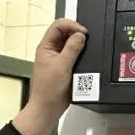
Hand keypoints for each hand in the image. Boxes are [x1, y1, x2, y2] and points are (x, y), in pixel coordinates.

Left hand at [12, 18, 87, 134]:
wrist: (48, 109)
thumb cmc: (49, 89)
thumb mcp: (62, 66)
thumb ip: (72, 49)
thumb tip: (81, 35)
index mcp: (45, 47)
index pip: (58, 26)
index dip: (72, 25)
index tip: (84, 33)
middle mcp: (51, 50)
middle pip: (64, 32)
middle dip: (77, 33)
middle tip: (88, 40)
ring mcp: (57, 58)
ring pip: (70, 43)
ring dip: (79, 43)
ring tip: (89, 48)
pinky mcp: (64, 66)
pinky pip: (73, 54)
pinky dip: (80, 53)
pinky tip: (86, 57)